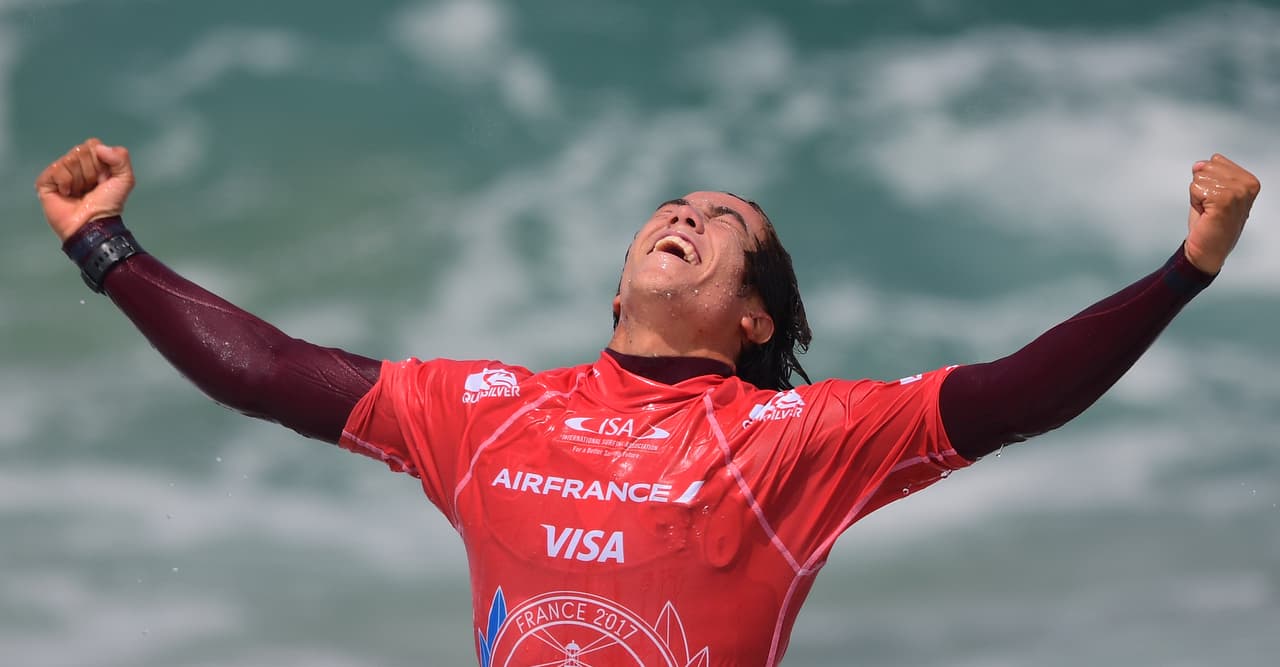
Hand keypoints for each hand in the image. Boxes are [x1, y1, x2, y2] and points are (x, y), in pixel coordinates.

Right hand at [35, 138, 135, 241]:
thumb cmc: (108, 204)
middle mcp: (75, 164)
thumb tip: (99, 147)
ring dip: (79, 180)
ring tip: (80, 193)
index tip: (103, 179)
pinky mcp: (45, 181)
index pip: (93, 144)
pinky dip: (65, 183)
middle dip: (90, 171)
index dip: (101, 162)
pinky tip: (67, 195)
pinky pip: (56, 169)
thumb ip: (121, 158)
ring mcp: (59, 172)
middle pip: (80, 150)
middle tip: (91, 188)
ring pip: (69, 159)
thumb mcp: (125, 180)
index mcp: (93, 161)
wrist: (92, 223)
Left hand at [1184, 154, 1260, 273]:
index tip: (1215, 200)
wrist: (1207, 250)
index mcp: (1249, 180)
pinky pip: (1195, 187)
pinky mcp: (1224, 199)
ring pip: (1200, 177)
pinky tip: (1206, 214)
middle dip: (1201, 187)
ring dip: (1198, 196)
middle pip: (1207, 167)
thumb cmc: (1210, 223)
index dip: (1207, 181)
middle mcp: (1247, 184)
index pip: (1215, 161)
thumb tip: (1198, 164)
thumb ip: (1208, 173)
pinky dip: (1194, 201)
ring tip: (1208, 210)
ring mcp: (1237, 191)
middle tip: (1210, 206)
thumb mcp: (1210, 191)